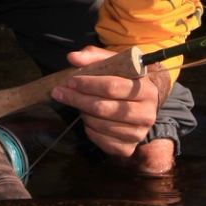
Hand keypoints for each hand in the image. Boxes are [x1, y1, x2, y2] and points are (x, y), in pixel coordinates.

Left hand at [51, 46, 171, 158]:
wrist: (142, 105)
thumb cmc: (124, 81)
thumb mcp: (113, 64)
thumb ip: (93, 57)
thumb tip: (73, 57)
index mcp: (146, 89)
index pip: (112, 86)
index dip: (87, 84)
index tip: (70, 81)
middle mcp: (147, 114)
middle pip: (103, 108)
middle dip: (77, 99)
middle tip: (59, 92)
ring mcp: (138, 133)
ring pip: (99, 124)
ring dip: (82, 113)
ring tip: (79, 104)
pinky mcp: (128, 149)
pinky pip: (100, 140)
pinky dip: (89, 129)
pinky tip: (89, 119)